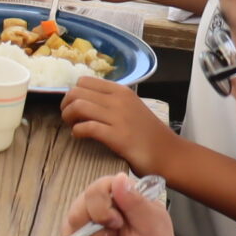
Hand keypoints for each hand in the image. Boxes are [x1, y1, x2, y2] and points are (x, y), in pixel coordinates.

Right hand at [55, 173, 179, 235]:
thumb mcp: (152, 224)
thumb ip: (135, 201)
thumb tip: (119, 178)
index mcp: (115, 194)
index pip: (94, 191)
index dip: (101, 210)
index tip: (118, 224)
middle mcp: (95, 206)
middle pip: (76, 214)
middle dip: (96, 234)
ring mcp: (83, 226)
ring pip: (69, 233)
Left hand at [60, 76, 176, 174]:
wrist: (169, 154)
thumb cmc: (147, 134)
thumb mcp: (130, 108)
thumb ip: (110, 102)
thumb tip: (84, 100)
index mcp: (121, 91)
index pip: (84, 81)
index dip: (73, 93)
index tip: (74, 106)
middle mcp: (119, 100)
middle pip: (76, 92)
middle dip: (66, 105)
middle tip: (70, 118)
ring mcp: (118, 117)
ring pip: (78, 106)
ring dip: (68, 117)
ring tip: (73, 127)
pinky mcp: (117, 136)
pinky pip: (87, 127)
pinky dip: (77, 131)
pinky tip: (80, 136)